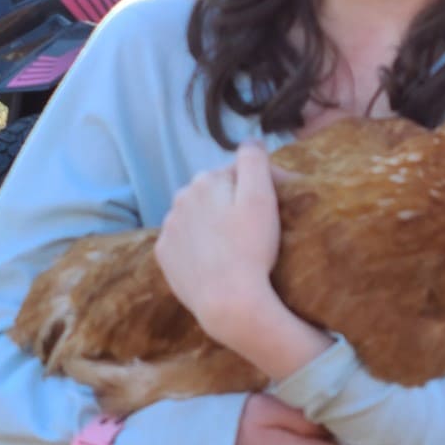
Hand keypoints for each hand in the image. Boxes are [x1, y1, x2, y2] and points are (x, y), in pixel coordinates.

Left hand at [155, 143, 332, 377]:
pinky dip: (198, 245)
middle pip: (215, 193)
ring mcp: (169, 228)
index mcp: (205, 180)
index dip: (262, 185)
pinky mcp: (164, 255)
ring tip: (235, 246)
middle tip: (257, 229)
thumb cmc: (252, 249)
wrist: (228, 303)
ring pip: (197, 216)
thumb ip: (254, 161)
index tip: (280, 206)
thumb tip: (250, 141)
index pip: (239, 172)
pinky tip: (215, 260)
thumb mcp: (262, 198)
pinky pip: (184, 241)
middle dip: (233, 202)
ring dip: (214, 223)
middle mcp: (180, 198)